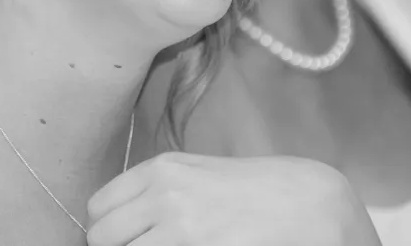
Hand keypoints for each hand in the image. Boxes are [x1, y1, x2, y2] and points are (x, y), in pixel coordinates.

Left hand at [85, 152, 379, 245]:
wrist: (313, 204)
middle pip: (102, 240)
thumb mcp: (201, 174)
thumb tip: (118, 221)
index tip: (124, 241)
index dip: (107, 233)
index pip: (97, 211)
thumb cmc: (258, 190)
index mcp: (162, 170)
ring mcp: (184, 230)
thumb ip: (159, 191)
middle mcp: (165, 197)